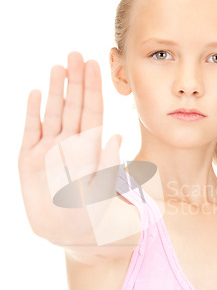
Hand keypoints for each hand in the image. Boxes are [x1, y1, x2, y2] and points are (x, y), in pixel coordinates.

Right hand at [18, 51, 124, 253]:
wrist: (66, 235)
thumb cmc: (92, 218)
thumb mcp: (103, 192)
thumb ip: (107, 165)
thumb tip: (115, 136)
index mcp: (89, 149)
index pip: (92, 113)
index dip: (93, 89)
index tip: (95, 65)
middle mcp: (69, 145)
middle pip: (73, 107)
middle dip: (75, 81)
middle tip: (76, 54)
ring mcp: (48, 150)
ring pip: (53, 114)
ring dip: (54, 91)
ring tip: (58, 67)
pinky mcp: (29, 160)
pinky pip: (31, 131)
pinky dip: (32, 113)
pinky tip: (34, 93)